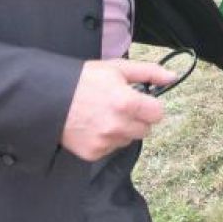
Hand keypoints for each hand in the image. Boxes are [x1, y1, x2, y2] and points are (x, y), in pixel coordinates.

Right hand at [60, 59, 176, 161]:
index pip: (158, 114)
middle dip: (137, 118)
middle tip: (119, 106)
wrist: (50, 98)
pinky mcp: (93, 153)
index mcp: (127, 103)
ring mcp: (106, 142)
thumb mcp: (117, 68)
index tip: (140, 100)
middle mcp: (118, 126)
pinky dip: (106, 139)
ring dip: (123, 130)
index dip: (150, 106)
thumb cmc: (85, 79)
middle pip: (145, 129)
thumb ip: (149, 72)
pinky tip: (93, 126)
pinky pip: (111, 148)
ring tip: (103, 115)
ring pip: (128, 139)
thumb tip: (172, 77)